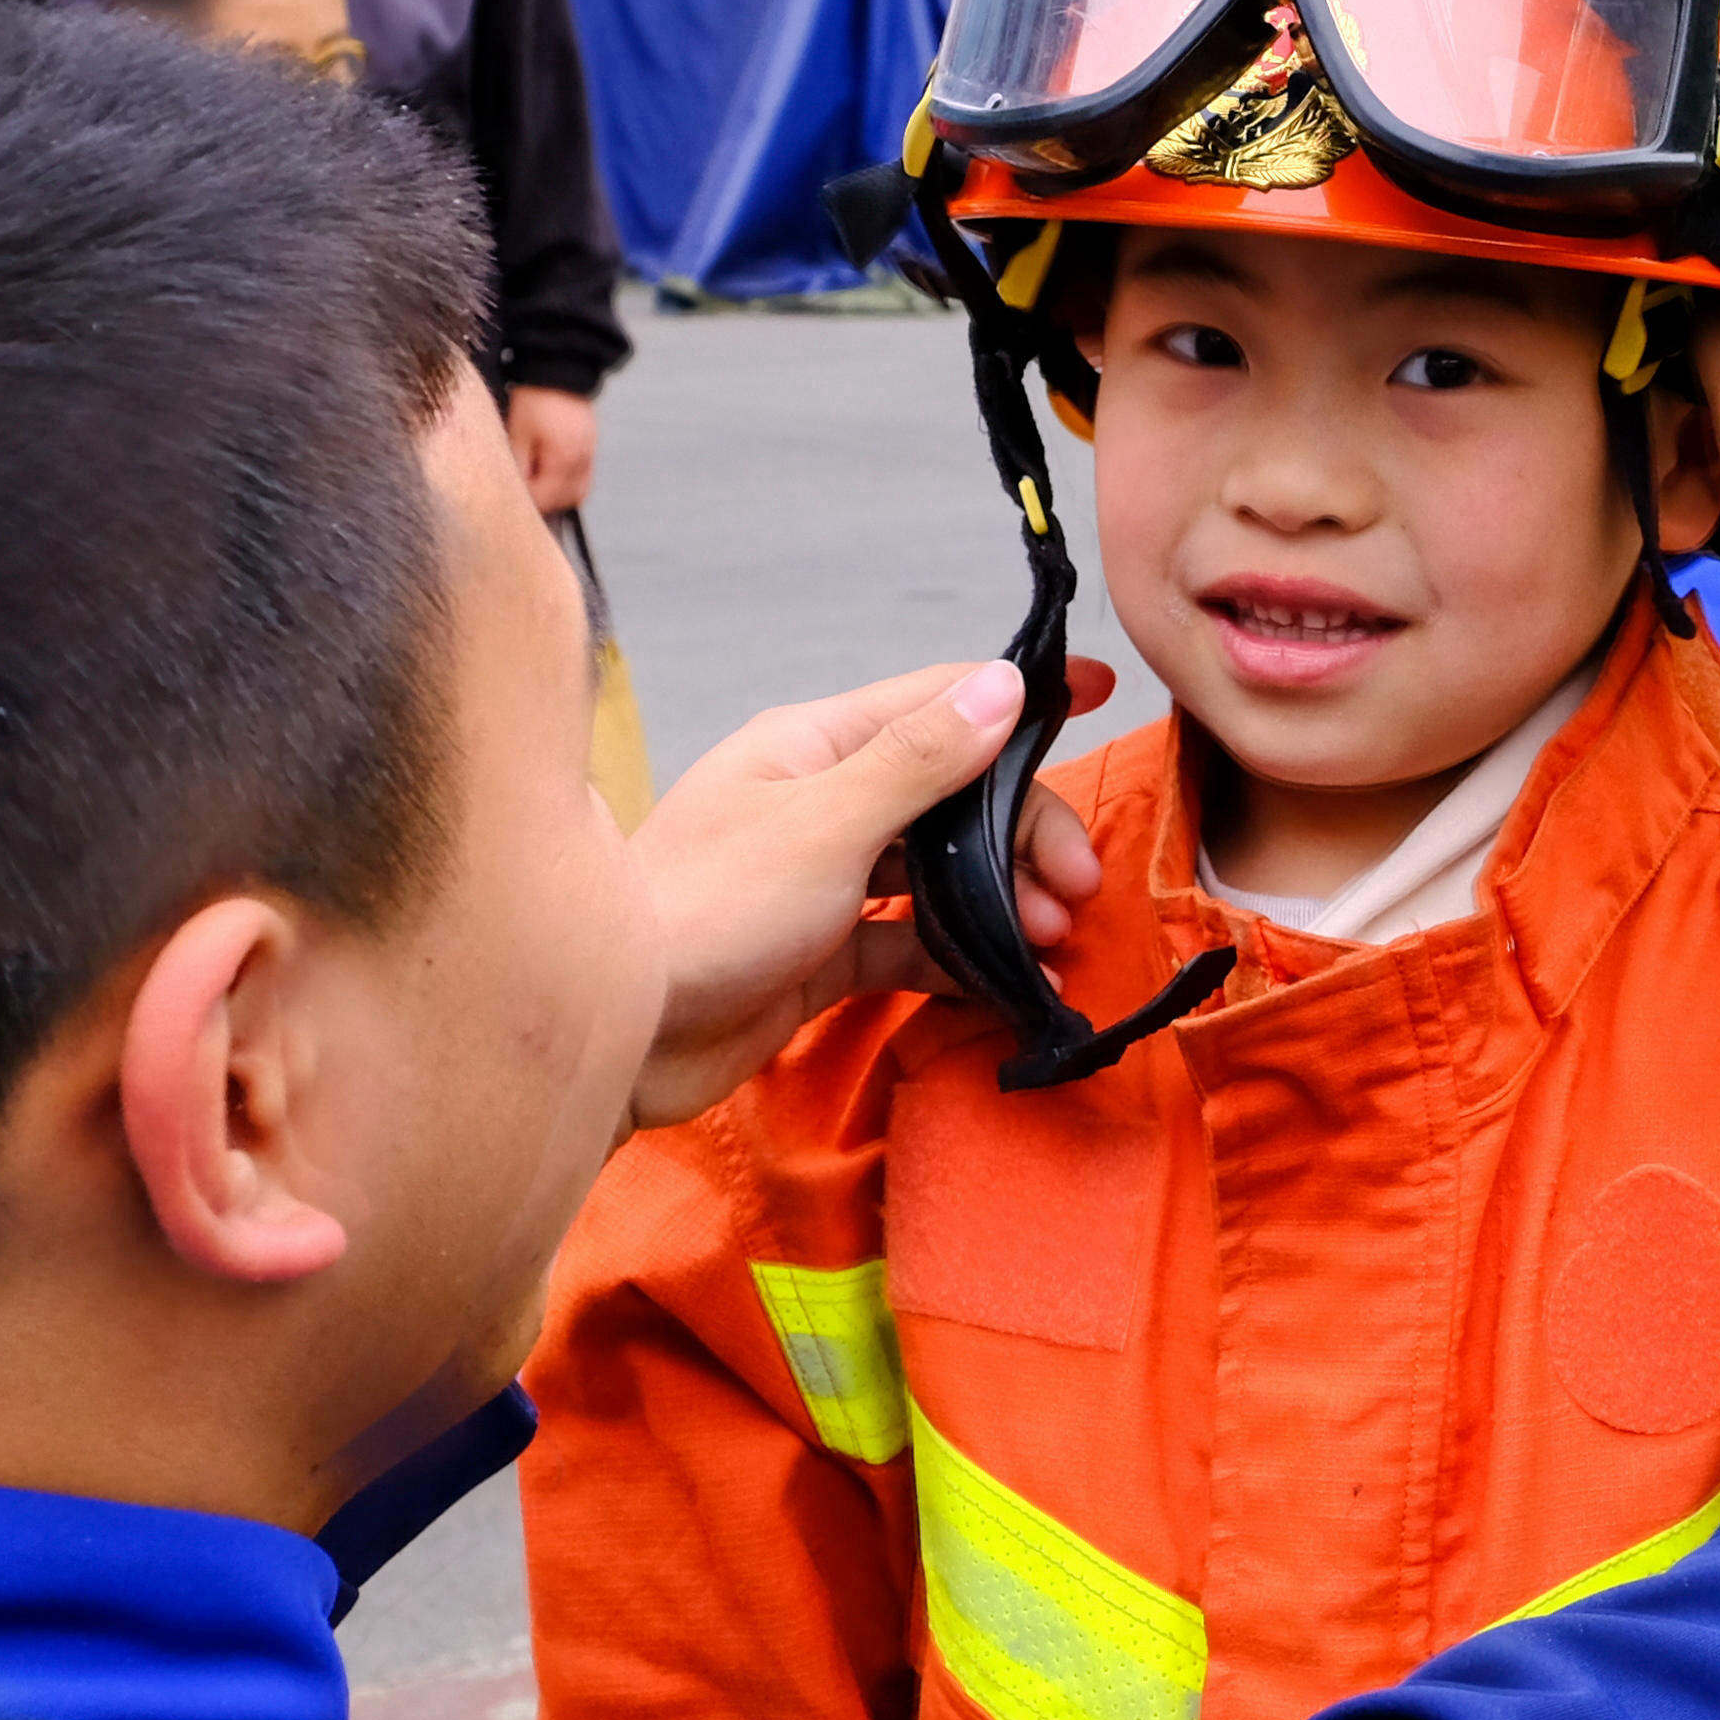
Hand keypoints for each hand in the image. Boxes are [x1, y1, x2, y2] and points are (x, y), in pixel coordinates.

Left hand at [506, 386, 600, 512]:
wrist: (558, 368)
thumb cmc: (535, 399)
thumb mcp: (518, 433)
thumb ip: (517, 466)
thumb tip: (516, 490)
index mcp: (563, 459)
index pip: (545, 499)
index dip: (526, 501)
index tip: (510, 497)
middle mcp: (582, 460)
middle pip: (565, 501)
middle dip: (544, 503)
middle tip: (523, 493)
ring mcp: (590, 453)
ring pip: (578, 493)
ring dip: (558, 496)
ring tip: (537, 485)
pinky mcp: (591, 446)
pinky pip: (584, 477)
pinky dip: (569, 483)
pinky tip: (552, 475)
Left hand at [624, 653, 1112, 1125]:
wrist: (619, 1035)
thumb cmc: (704, 910)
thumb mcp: (826, 822)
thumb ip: (920, 760)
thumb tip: (1002, 685)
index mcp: (814, 745)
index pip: (938, 703)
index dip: (1021, 700)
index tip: (1100, 695)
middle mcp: (821, 803)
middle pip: (954, 798)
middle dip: (1024, 836)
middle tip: (1074, 889)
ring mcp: (822, 882)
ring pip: (939, 875)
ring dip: (1003, 902)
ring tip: (1049, 943)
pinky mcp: (820, 956)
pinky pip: (911, 946)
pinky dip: (964, 961)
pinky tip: (1009, 986)